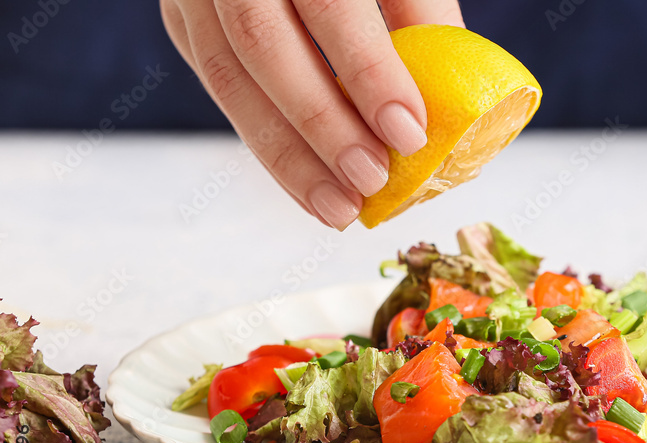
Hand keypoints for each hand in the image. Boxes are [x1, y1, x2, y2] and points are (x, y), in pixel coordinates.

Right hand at [161, 0, 463, 228]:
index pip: (327, 2)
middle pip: (262, 43)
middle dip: (321, 124)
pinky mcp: (184, 21)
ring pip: (225, 76)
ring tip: (340, 208)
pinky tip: (308, 185)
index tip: (408, 133)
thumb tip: (451, 109)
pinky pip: (220, 90)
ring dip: (287, 155)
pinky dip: (267, 145)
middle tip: (370, 180)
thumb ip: (420, 12)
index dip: (367, 70)